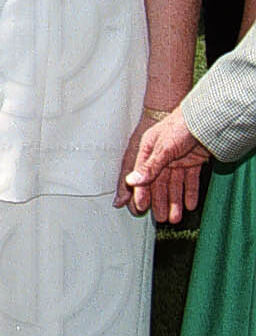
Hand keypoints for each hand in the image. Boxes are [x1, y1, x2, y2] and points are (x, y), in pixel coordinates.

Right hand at [117, 107, 210, 221]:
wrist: (204, 117)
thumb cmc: (178, 126)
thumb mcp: (161, 147)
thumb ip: (149, 167)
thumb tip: (132, 182)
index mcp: (147, 151)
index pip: (141, 176)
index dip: (140, 193)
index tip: (140, 208)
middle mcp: (160, 157)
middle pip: (158, 183)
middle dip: (159, 201)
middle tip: (160, 218)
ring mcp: (177, 160)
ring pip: (174, 184)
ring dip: (175, 201)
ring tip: (176, 218)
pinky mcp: (192, 161)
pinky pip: (190, 180)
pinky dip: (190, 192)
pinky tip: (190, 205)